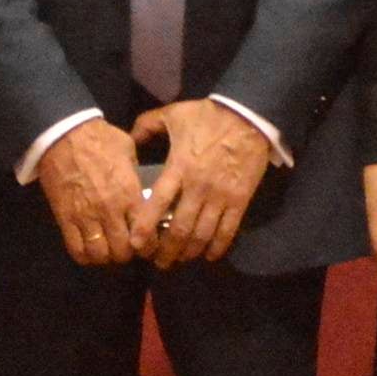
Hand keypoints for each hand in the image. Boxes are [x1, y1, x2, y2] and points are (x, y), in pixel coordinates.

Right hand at [33, 116, 155, 268]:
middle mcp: (110, 210)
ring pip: (100, 255)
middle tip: (128, 247)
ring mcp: (85, 216)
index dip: (150, 245)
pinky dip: (85, 256)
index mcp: (129, 194)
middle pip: (123, 251)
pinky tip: (90, 249)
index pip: (146, 234)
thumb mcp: (129, 150)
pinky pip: (76, 249)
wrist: (63, 133)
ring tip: (108, 249)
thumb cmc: (100, 138)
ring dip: (106, 257)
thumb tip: (144, 186)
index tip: (148, 243)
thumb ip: (136, 175)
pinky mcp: (65, 219)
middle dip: (128, 254)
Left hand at [143, 99, 274, 269]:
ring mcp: (220, 196)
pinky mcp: (240, 200)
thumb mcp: (172, 114)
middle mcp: (198, 188)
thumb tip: (129, 138)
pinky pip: (228, 231)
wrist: (248, 116)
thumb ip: (146, 125)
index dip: (145, 228)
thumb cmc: (207, 116)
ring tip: (180, 260)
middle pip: (180, 229)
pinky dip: (217, 247)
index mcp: (178, 168)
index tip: (136, 245)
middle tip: (158, 261)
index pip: (157, 205)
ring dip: (189, 253)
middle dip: (167, 251)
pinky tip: (209, 255)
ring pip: (202, 235)